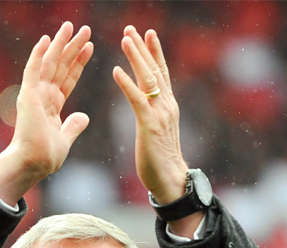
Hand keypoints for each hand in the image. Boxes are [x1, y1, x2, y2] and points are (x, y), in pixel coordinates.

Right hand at [0, 22, 92, 204]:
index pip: (68, 78)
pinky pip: (33, 70)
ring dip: (60, 44)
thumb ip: (73, 126)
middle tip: (85, 29)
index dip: (79, 63)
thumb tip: (84, 116)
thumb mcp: (65, 139)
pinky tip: (46, 38)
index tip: (90, 47)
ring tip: (71, 26)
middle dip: (73, 47)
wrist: (32, 163)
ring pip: (50, 63)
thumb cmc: (45, 157)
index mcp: (52, 106)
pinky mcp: (28, 95)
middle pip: (61, 66)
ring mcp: (35, 95)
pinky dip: (39, 54)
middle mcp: (43, 97)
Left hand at [113, 26, 188, 204]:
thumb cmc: (160, 161)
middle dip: (142, 48)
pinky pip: (137, 99)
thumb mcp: (156, 132)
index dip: (154, 53)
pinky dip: (126, 84)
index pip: (161, 73)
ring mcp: (160, 114)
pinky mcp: (149, 125)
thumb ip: (152, 116)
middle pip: (154, 70)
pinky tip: (116, 70)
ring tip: (125, 39)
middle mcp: (166, 105)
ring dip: (136, 57)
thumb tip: (146, 109)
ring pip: (147, 79)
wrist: (170, 180)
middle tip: (131, 28)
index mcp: (167, 106)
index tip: (147, 34)